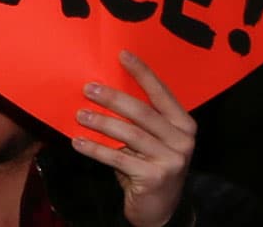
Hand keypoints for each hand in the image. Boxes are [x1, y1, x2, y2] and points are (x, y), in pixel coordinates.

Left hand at [74, 51, 195, 226]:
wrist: (160, 208)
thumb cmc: (149, 164)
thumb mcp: (151, 139)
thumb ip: (139, 118)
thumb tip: (101, 89)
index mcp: (184, 124)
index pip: (162, 93)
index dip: (143, 73)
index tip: (122, 55)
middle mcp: (183, 140)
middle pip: (142, 112)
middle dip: (113, 98)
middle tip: (87, 88)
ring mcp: (171, 160)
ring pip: (129, 134)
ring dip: (101, 122)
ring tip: (79, 115)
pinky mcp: (154, 177)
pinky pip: (118, 157)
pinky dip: (95, 148)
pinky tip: (77, 142)